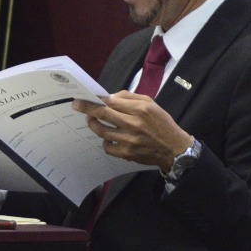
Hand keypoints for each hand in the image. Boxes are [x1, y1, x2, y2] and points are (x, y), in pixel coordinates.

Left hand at [73, 94, 192, 171]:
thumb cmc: (162, 123)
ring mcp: (128, 140)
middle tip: (77, 105)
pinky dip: (105, 141)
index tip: (86, 97)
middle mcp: (133, 123)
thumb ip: (130, 98)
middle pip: (102, 113)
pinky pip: (107, 146)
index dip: (97, 99)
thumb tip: (109, 97)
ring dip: (93, 124)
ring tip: (92, 120)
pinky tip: (108, 137)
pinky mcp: (126, 153)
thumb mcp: (151, 104)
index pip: (111, 101)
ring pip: (101, 130)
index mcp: (140, 109)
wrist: (173, 149)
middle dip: (87, 108)